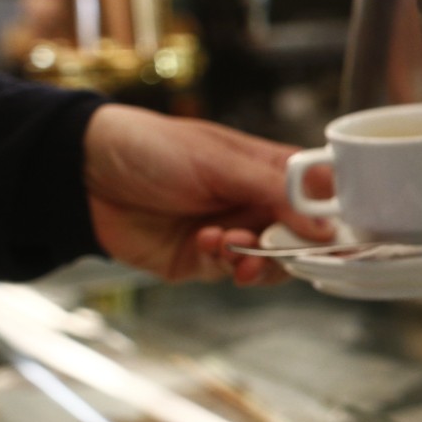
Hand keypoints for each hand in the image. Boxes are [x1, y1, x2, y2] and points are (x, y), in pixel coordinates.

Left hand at [82, 105, 333, 285]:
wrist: (82, 175)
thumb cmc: (153, 149)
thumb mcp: (220, 162)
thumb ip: (275, 193)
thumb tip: (326, 226)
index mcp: (272, 169)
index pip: (323, 197)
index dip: (335, 220)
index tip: (338, 239)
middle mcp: (259, 202)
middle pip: (304, 237)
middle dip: (294, 247)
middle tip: (277, 247)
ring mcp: (234, 232)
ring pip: (273, 262)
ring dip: (260, 260)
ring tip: (234, 248)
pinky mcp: (204, 260)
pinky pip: (234, 273)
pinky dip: (227, 264)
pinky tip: (207, 244)